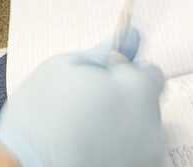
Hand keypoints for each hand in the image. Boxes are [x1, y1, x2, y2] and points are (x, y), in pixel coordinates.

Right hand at [0, 29, 165, 166]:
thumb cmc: (40, 121)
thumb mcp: (64, 68)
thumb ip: (104, 53)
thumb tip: (131, 37)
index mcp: (138, 90)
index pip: (149, 73)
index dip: (124, 75)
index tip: (103, 82)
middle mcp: (152, 125)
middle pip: (146, 103)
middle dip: (123, 101)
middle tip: (86, 108)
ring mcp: (147, 156)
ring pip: (139, 131)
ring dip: (121, 128)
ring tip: (83, 134)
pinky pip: (133, 155)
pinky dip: (118, 153)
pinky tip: (89, 152)